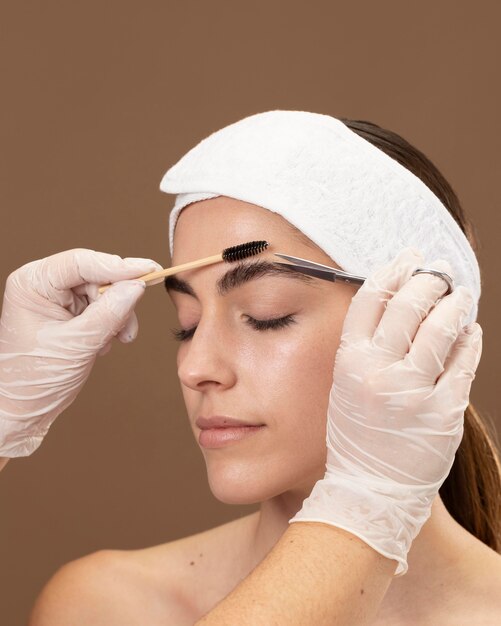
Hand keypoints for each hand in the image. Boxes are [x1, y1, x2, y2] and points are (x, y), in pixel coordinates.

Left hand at [0, 248, 162, 456]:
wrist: (24, 409)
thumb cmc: (33, 378)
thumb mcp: (77, 344)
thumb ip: (109, 313)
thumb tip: (137, 286)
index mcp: (32, 283)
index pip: (80, 262)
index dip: (117, 266)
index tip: (147, 270)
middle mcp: (43, 284)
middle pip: (96, 276)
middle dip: (117, 301)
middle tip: (127, 326)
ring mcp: (57, 298)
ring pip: (104, 292)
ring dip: (116, 316)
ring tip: (115, 340)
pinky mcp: (69, 313)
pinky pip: (102, 307)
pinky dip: (110, 324)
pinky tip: (104, 343)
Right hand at [290, 247, 481, 575]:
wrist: (368, 489)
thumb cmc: (355, 435)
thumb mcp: (344, 386)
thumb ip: (364, 349)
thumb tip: (396, 304)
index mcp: (349, 362)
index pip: (371, 299)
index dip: (392, 270)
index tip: (408, 257)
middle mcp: (378, 372)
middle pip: (409, 305)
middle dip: (428, 280)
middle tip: (439, 272)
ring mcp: (412, 392)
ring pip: (441, 328)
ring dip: (454, 303)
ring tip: (460, 294)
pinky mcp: (443, 413)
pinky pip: (463, 364)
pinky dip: (469, 340)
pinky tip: (470, 330)